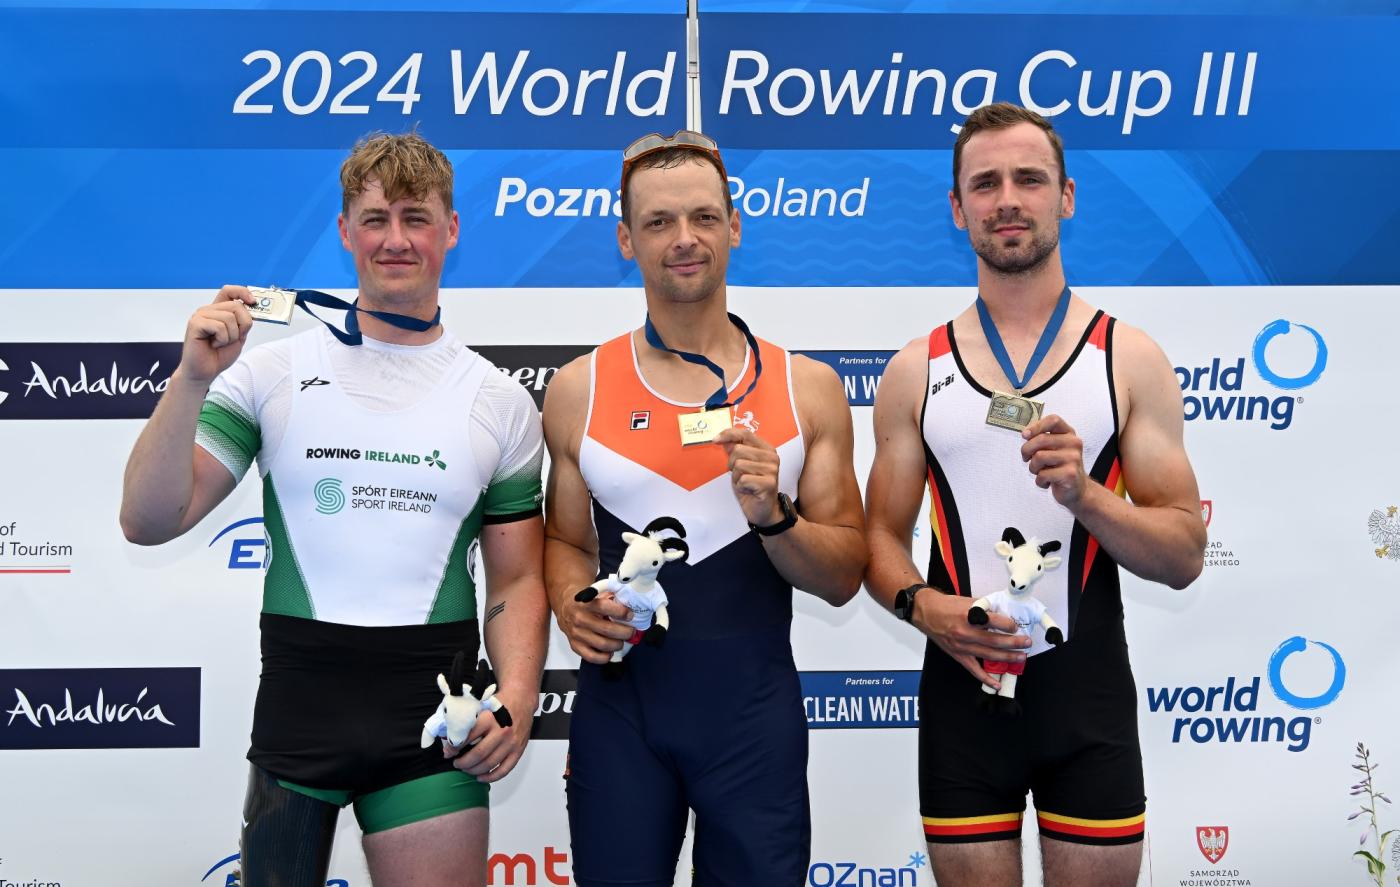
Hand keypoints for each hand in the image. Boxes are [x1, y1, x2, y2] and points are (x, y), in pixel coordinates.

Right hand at [177, 286, 255, 385]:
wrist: (204, 372)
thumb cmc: (219, 355)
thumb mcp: (238, 336)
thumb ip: (244, 322)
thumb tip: (253, 308)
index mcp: (218, 311)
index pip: (229, 291)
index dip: (243, 292)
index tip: (253, 302)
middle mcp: (208, 310)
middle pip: (236, 306)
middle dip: (243, 325)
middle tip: (233, 339)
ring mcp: (200, 316)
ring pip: (229, 317)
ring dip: (231, 336)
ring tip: (220, 343)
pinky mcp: (195, 324)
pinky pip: (219, 326)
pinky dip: (222, 339)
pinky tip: (213, 345)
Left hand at [445, 687, 533, 783]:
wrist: (522, 698)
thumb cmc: (500, 702)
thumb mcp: (481, 706)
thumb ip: (466, 722)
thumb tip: (448, 738)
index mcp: (489, 718)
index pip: (467, 738)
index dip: (454, 748)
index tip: (448, 752)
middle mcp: (501, 731)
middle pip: (478, 754)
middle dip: (463, 762)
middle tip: (457, 763)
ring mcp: (511, 742)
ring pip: (489, 764)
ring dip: (474, 770)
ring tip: (466, 769)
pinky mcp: (518, 750)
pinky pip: (504, 769)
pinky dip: (491, 777)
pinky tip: (481, 777)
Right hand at [555, 589, 635, 664]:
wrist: (566, 608)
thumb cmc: (585, 601)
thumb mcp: (596, 593)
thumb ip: (611, 597)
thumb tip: (629, 605)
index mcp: (586, 602)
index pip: (605, 607)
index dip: (621, 612)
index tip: (630, 615)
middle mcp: (580, 618)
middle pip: (607, 629)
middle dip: (625, 632)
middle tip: (631, 631)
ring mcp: (577, 634)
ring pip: (602, 644)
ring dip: (617, 644)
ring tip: (621, 641)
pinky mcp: (575, 646)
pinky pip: (592, 657)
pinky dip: (604, 657)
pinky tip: (610, 652)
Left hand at [714, 427, 780, 525]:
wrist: (763, 510)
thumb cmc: (751, 487)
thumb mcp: (740, 466)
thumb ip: (735, 451)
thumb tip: (724, 439)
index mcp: (766, 449)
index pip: (745, 433)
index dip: (728, 434)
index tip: (715, 439)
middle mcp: (772, 457)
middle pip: (739, 449)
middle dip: (732, 464)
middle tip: (739, 475)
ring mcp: (772, 470)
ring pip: (739, 464)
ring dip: (736, 477)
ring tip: (745, 483)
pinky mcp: (769, 483)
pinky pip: (743, 479)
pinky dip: (740, 486)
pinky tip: (748, 490)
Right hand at [910, 591, 1029, 690]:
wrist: (925, 611)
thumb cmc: (946, 605)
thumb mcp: (967, 601)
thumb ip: (985, 609)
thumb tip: (1003, 615)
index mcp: (968, 616)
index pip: (994, 621)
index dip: (1009, 625)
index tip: (1016, 626)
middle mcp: (965, 632)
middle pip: (995, 640)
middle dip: (1014, 642)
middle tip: (1026, 642)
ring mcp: (961, 646)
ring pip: (988, 655)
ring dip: (1007, 657)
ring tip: (1021, 657)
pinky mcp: (958, 655)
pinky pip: (974, 669)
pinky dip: (986, 678)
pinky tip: (997, 683)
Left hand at [1021, 414, 1088, 507]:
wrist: (1077, 490)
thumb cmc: (1060, 468)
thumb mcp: (1053, 449)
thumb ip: (1042, 439)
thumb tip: (1026, 434)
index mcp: (1069, 434)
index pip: (1053, 420)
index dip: (1036, 425)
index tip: (1025, 435)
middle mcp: (1073, 443)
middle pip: (1041, 439)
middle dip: (1026, 450)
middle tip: (1026, 458)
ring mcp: (1073, 458)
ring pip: (1039, 457)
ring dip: (1033, 468)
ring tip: (1041, 472)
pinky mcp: (1070, 474)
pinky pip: (1043, 474)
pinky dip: (1040, 481)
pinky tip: (1047, 482)